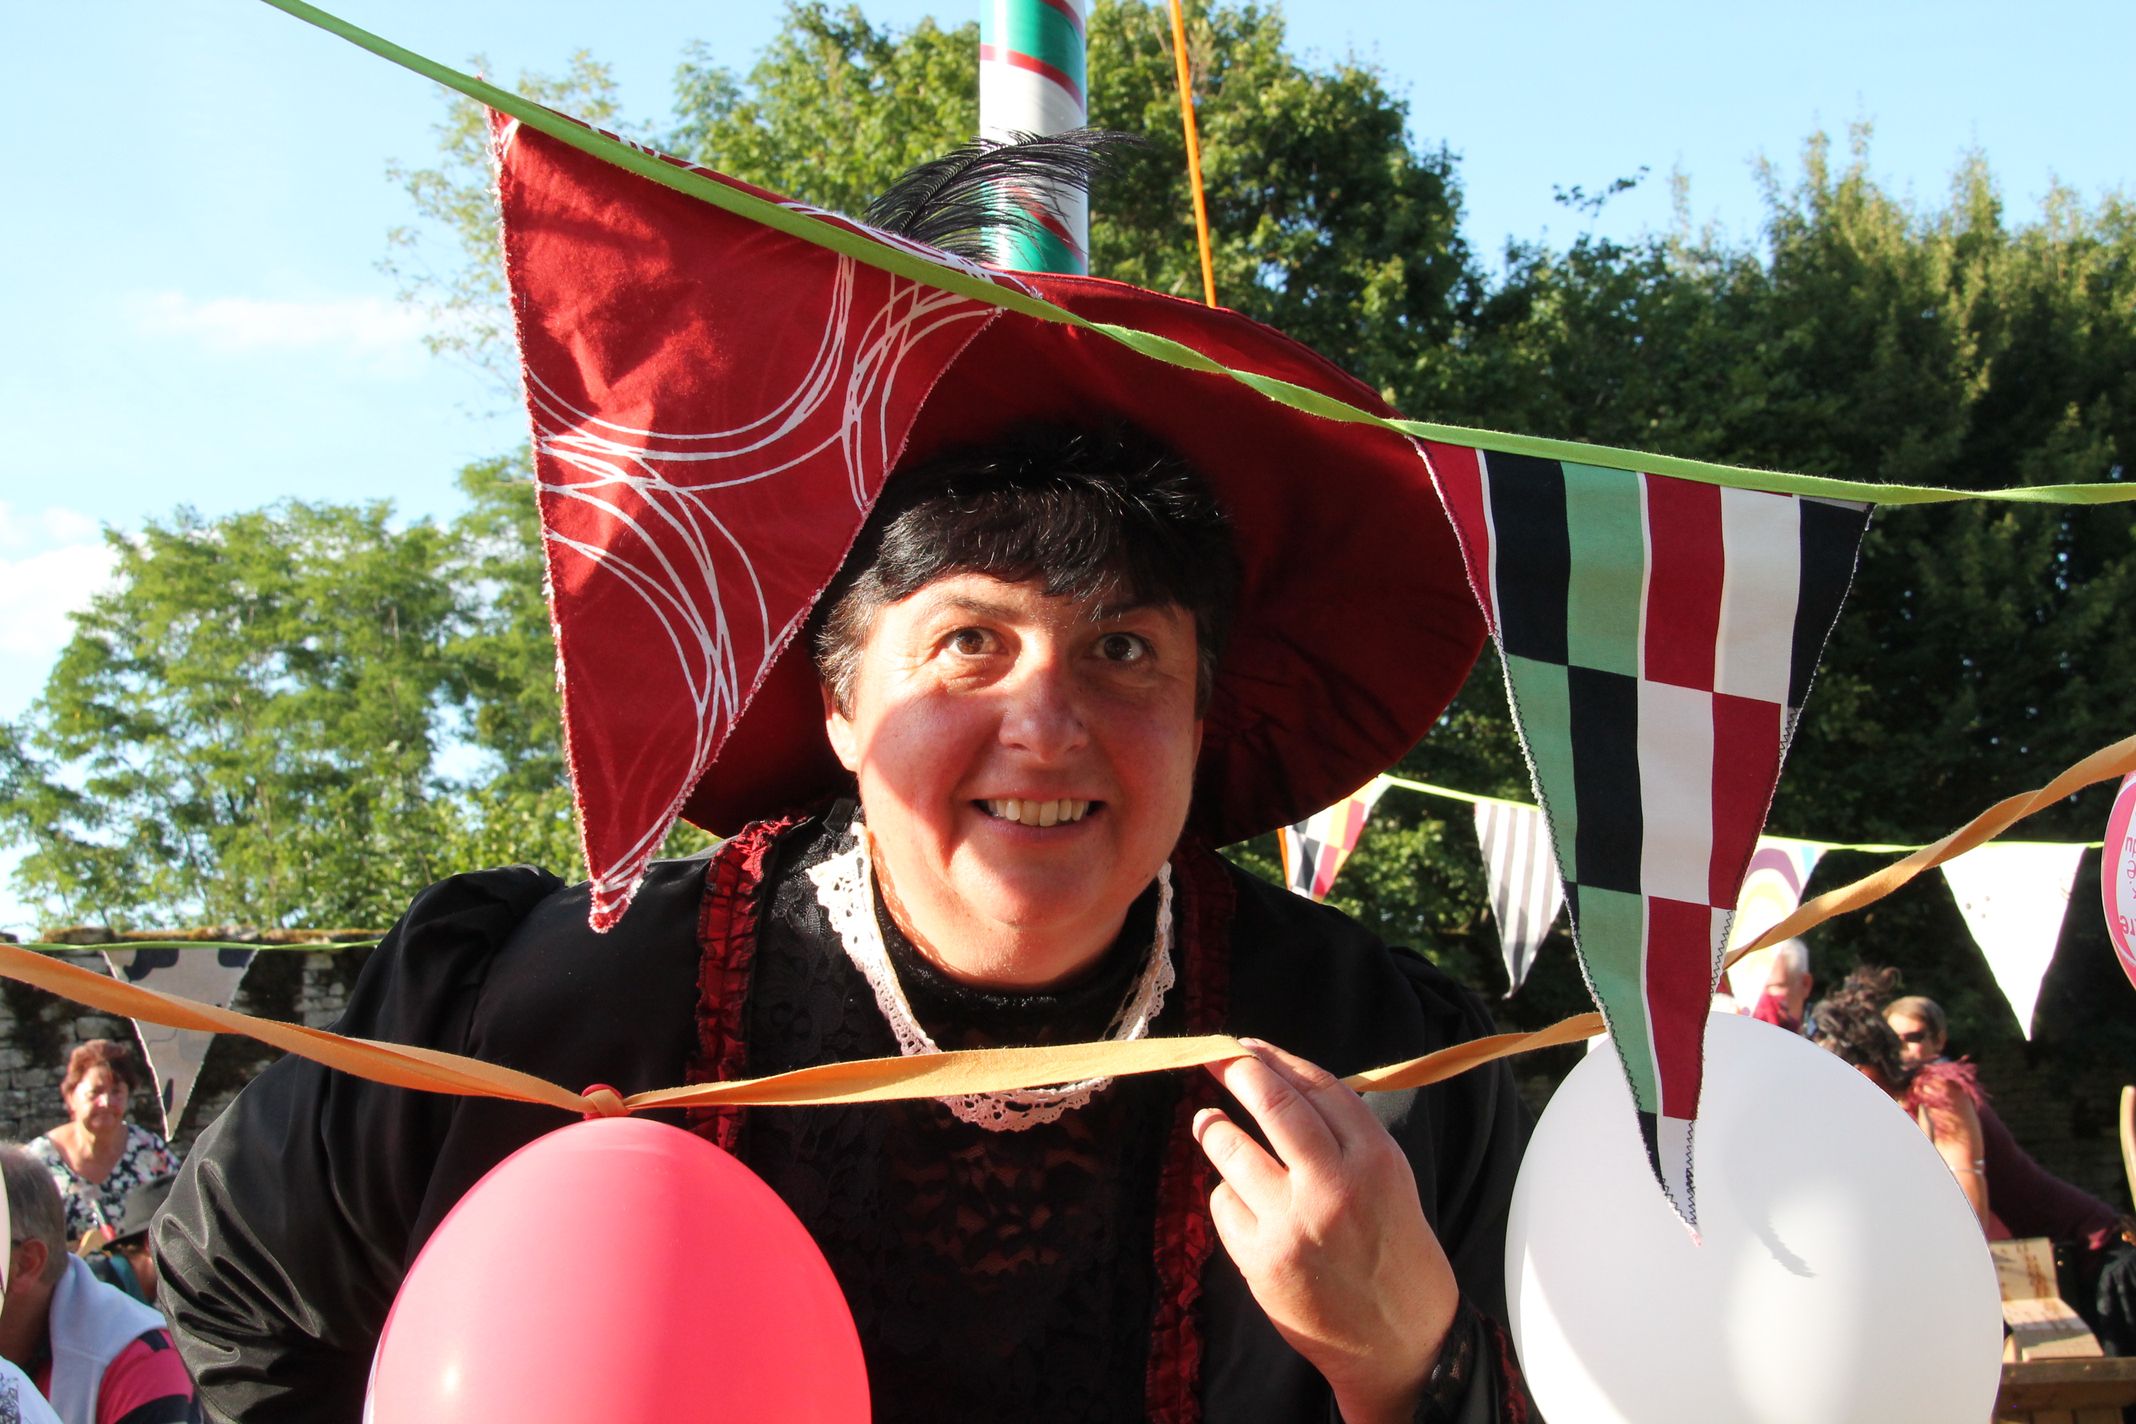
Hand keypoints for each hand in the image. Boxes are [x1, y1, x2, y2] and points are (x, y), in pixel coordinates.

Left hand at [1194, 1039, 1459, 1423]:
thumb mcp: (1392, 1182)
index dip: (1276, 1059)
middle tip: (1213, 1056)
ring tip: (1208, 1124)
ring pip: (1231, 1148)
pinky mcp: (1261, 1259)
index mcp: (1376, 1160)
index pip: (1316, 1087)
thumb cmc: (1396, 1256)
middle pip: (1271, 1102)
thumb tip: (1283, 1085)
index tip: (1247, 1045)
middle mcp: (1334, 1186)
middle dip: (1234, 1069)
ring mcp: (1292, 1224)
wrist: (1401, 1345)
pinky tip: (1244, 1205)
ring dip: (1213, 1129)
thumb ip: (1346, 1137)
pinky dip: (1227, 1196)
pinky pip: (1223, 1204)